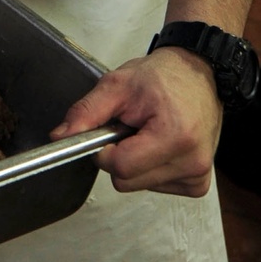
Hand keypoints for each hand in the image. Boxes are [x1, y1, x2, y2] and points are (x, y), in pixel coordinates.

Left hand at [49, 48, 221, 197]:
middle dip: (120, 157)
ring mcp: (197, 175)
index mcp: (175, 136)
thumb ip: (86, 113)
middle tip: (132, 128)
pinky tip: (160, 146)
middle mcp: (192, 161)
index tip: (112, 130)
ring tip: (150, 132)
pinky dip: (151, 169)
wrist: (198, 73)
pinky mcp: (197, 184)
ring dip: (136, 162)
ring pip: (139, 186)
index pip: (120, 168)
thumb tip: (61, 136)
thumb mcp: (117, 85)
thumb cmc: (164, 76)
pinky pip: (156, 188)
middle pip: (127, 182)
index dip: (105, 151)